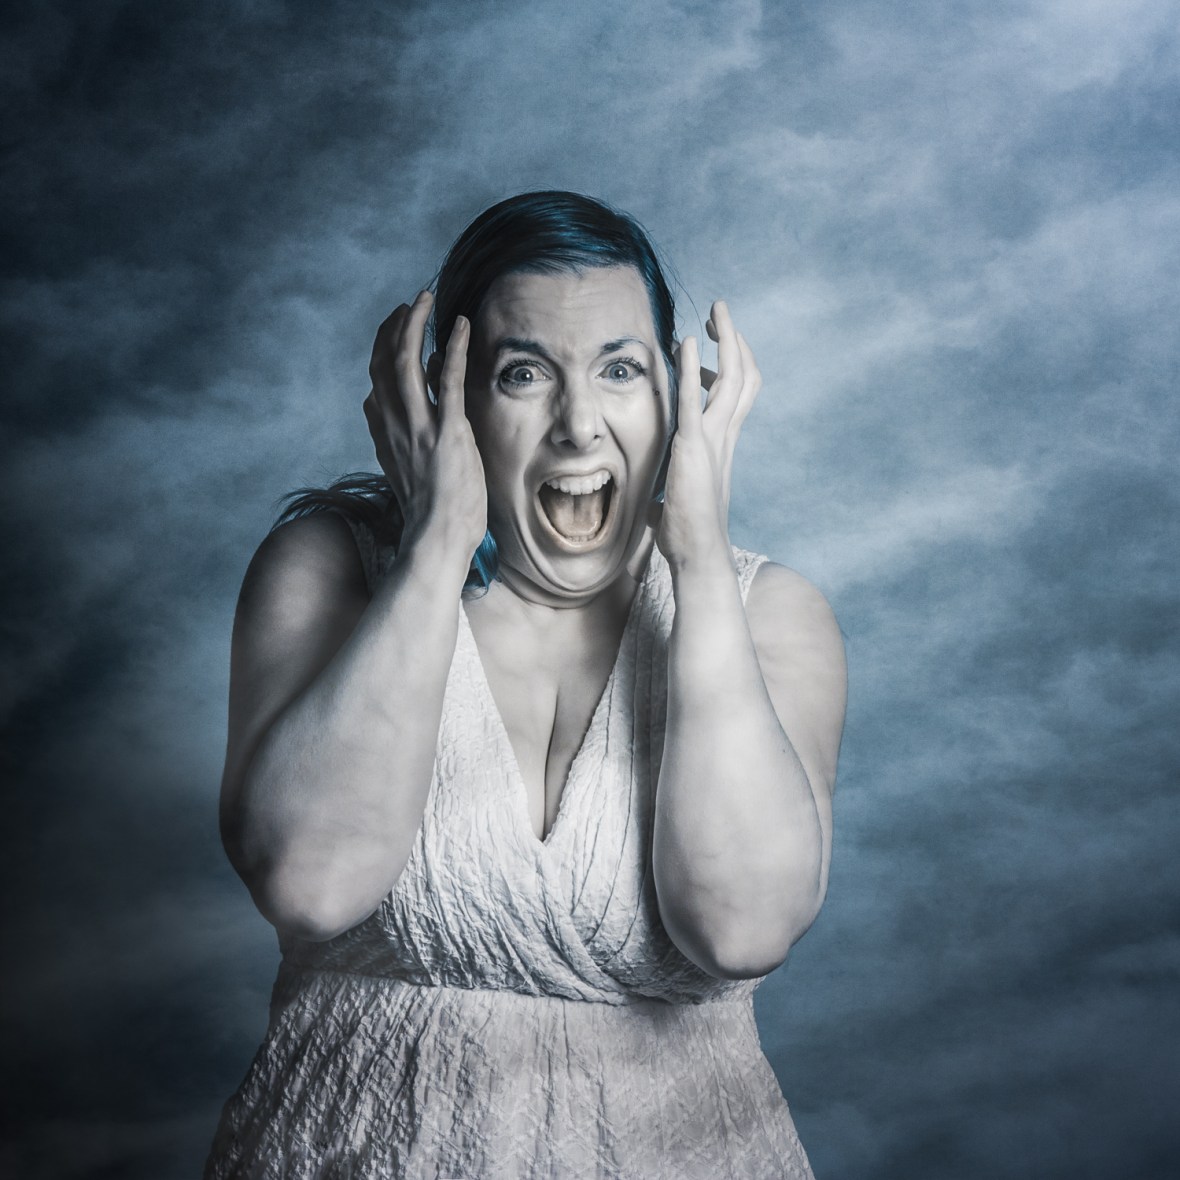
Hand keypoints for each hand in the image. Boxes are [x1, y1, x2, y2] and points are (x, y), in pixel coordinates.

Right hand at [363, 291, 486, 558]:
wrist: (437, 540)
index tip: (396, 330)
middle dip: (393, 328)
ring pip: (405, 361)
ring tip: (424, 300)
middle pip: (382, 362)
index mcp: (385, 435)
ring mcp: (418, 427)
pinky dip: (453, 348)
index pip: (376, 382)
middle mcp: (394, 426)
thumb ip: (409, 434)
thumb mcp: (412, 469)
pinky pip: (446, 379)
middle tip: (409, 305)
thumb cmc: (434, 515)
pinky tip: (461, 325)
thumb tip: (420, 401)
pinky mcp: (447, 432)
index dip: (383, 350)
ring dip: (413, 325)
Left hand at [654, 300, 761, 571]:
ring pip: (732, 378)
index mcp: (722, 445)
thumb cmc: (687, 535)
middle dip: (736, 341)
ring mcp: (712, 440)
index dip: (733, 365)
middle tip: (722, 314)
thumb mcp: (677, 499)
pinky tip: (687, 341)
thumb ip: (671, 491)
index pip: (738, 393)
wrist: (697, 555)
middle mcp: (724, 437)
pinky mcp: (693, 446)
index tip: (714, 346)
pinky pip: (694, 398)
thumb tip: (656, 504)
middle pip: (745, 377)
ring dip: (727, 340)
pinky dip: (692, 367)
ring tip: (718, 310)